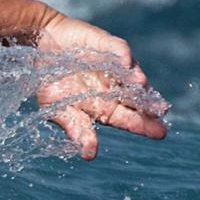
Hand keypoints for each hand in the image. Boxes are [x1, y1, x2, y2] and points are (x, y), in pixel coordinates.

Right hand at [35, 13, 167, 159]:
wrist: (39, 46)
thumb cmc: (49, 83)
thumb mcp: (58, 109)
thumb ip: (76, 129)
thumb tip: (89, 154)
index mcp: (105, 107)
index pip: (129, 119)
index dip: (144, 126)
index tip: (160, 133)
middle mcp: (115, 87)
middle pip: (136, 98)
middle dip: (149, 105)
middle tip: (160, 112)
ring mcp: (113, 65)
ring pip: (132, 74)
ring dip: (137, 79)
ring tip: (141, 85)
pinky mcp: (106, 44)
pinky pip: (118, 50)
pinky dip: (122, 55)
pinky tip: (125, 61)